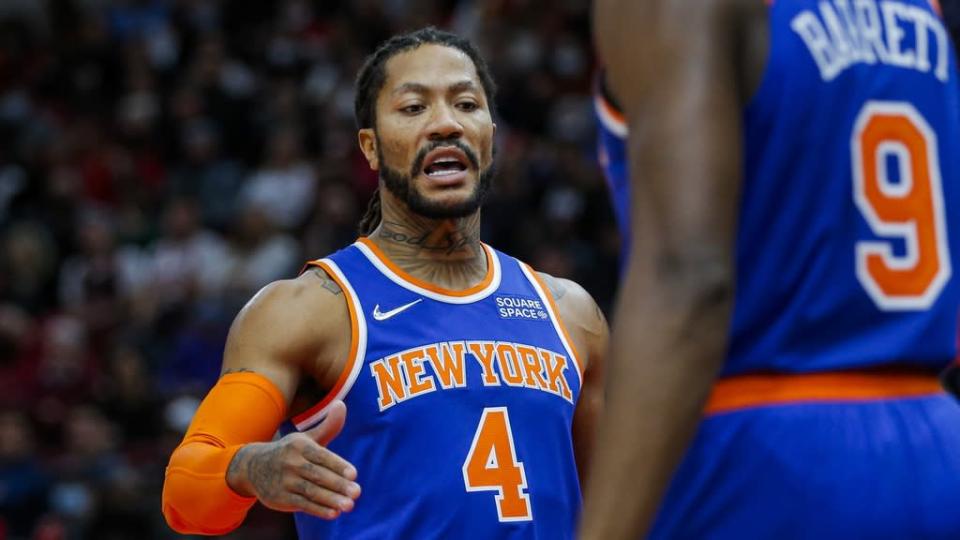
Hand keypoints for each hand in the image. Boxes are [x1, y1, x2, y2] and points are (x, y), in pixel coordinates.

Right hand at [226, 400, 360, 519]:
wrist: (253, 467)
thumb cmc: (290, 451)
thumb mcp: (306, 438)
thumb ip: (327, 426)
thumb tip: (342, 404)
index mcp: (299, 446)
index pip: (321, 456)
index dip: (338, 465)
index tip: (354, 474)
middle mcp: (290, 463)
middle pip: (318, 476)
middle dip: (338, 485)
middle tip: (357, 492)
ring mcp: (284, 481)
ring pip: (311, 491)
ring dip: (331, 500)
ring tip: (349, 506)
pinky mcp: (279, 498)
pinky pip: (302, 504)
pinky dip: (318, 510)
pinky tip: (333, 513)